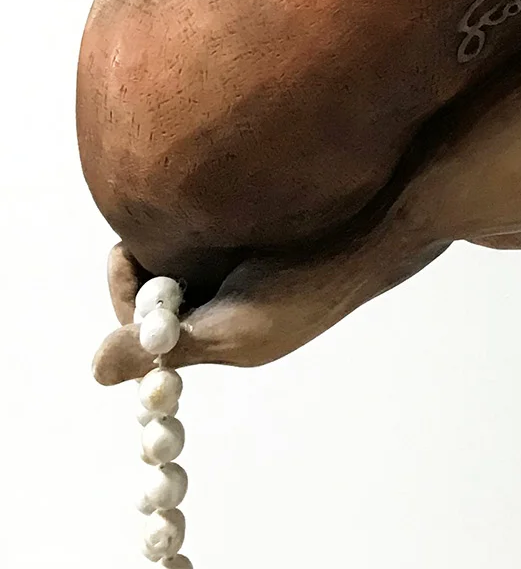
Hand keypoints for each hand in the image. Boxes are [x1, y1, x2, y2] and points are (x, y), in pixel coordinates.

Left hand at [92, 220, 445, 383]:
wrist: (377, 227)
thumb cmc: (308, 287)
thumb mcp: (229, 326)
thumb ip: (162, 346)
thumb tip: (93, 370)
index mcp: (222, 341)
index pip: (147, 329)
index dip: (128, 292)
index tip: (127, 252)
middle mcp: (230, 311)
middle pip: (159, 294)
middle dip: (147, 267)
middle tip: (148, 234)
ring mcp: (247, 275)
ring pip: (182, 261)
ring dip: (171, 241)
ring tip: (178, 210)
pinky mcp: (261, 241)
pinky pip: (210, 234)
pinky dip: (198, 221)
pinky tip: (207, 198)